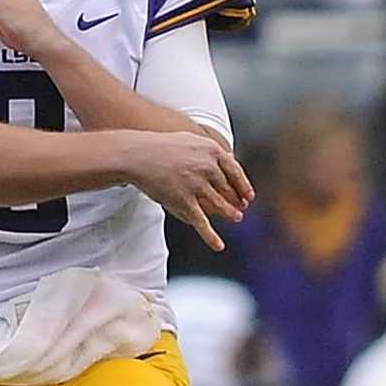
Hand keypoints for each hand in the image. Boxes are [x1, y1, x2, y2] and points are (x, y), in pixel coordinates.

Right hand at [121, 129, 253, 250]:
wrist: (136, 155)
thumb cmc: (161, 147)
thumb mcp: (190, 140)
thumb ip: (209, 151)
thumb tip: (229, 158)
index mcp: (212, 151)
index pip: (235, 171)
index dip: (243, 186)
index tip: (248, 196)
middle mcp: (207, 168)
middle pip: (228, 189)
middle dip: (236, 201)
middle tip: (241, 209)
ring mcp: (196, 185)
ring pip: (220, 205)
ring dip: (229, 213)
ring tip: (236, 218)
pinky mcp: (183, 201)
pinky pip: (201, 223)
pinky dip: (211, 236)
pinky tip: (219, 246)